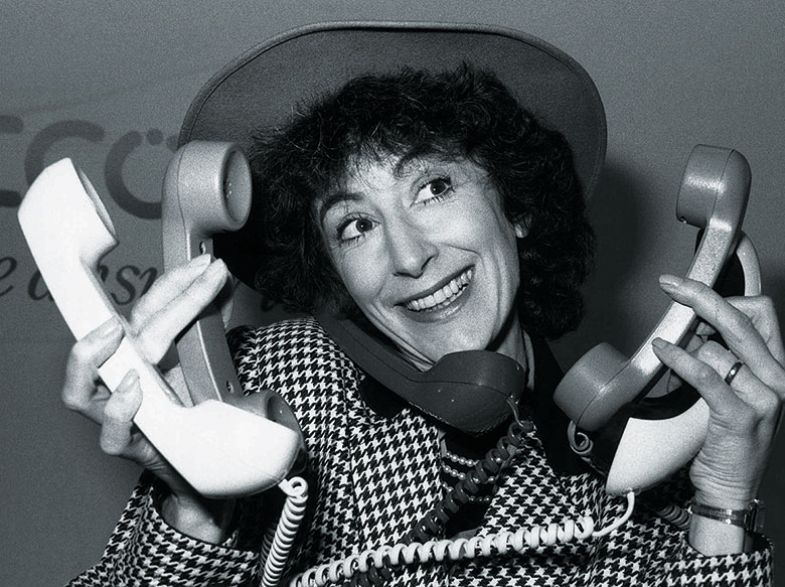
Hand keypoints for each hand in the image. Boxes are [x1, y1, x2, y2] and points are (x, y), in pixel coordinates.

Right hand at [61, 254, 235, 538]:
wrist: (200, 469)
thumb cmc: (192, 414)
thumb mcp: (202, 364)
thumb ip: (203, 329)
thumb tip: (220, 284)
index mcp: (137, 356)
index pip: (150, 310)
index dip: (176, 284)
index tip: (207, 264)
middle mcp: (117, 381)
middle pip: (124, 336)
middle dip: (165, 300)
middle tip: (201, 277)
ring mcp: (115, 415)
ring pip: (80, 391)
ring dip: (92, 357)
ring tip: (116, 333)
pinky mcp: (127, 448)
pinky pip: (112, 434)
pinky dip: (120, 411)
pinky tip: (132, 389)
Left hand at [652, 274, 783, 509]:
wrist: (732, 486)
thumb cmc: (728, 436)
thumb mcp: (737, 389)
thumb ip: (726, 355)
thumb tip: (694, 324)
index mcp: (779, 365)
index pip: (761, 311)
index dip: (725, 296)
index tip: (692, 288)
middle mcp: (779, 377)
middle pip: (740, 318)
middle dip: (700, 294)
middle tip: (669, 284)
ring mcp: (765, 396)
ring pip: (716, 347)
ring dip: (685, 346)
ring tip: (670, 355)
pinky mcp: (741, 415)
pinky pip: (704, 373)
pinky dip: (678, 358)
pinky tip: (662, 351)